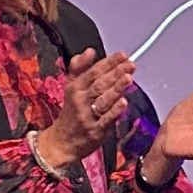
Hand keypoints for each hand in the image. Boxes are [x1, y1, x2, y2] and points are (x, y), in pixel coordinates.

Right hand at [36, 49, 134, 172]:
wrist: (62, 141)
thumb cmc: (71, 112)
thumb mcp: (71, 87)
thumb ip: (79, 67)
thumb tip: (89, 51)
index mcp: (76, 87)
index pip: (93, 72)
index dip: (109, 62)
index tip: (122, 55)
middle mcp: (81, 100)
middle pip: (100, 84)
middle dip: (116, 73)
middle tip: (130, 64)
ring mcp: (87, 116)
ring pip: (103, 100)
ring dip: (116, 88)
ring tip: (129, 78)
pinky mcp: (95, 130)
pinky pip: (106, 119)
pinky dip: (115, 111)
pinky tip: (124, 102)